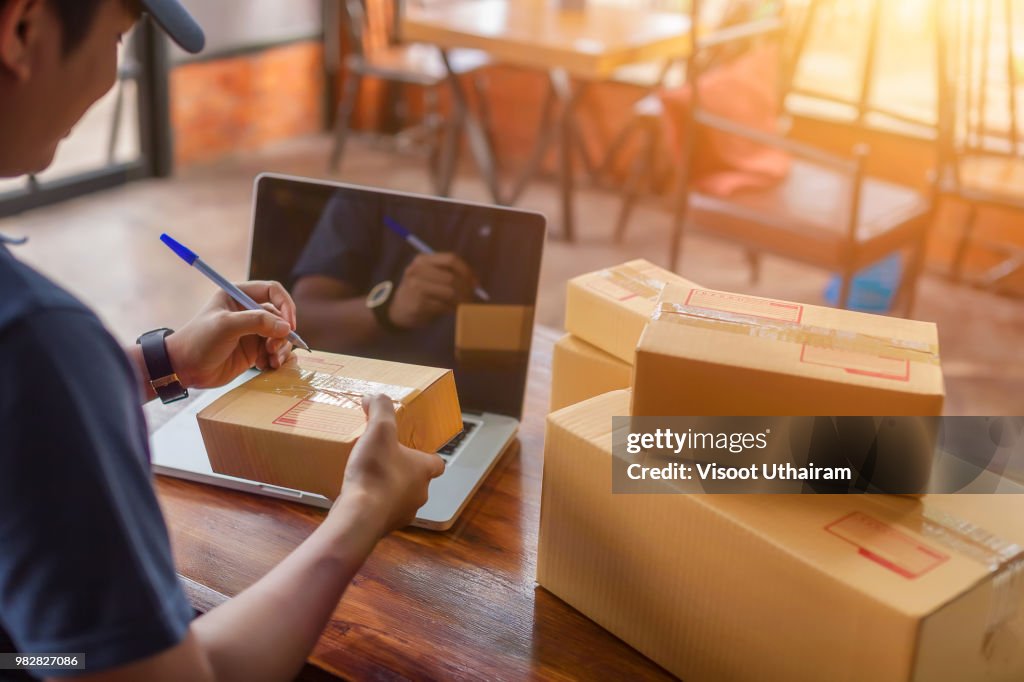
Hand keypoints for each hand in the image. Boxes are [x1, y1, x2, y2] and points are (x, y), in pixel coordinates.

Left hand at [166, 281, 297, 388]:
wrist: (185, 369)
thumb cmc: (200, 341)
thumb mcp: (226, 326)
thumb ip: (257, 322)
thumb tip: (286, 328)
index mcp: (238, 295)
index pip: (273, 291)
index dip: (285, 305)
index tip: (289, 325)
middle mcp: (248, 311)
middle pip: (280, 316)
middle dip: (282, 333)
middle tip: (272, 348)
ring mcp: (252, 331)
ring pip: (281, 336)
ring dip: (281, 349)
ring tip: (271, 361)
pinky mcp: (253, 350)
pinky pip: (275, 351)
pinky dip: (275, 359)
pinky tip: (265, 366)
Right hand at [332, 394, 445, 537]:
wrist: (360, 515)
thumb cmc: (376, 471)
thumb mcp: (379, 430)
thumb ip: (381, 409)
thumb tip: (375, 396)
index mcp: (424, 470)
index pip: (437, 462)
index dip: (425, 455)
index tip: (410, 448)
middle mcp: (420, 494)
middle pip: (417, 480)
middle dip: (402, 471)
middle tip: (382, 459)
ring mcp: (403, 513)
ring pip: (400, 498)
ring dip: (387, 489)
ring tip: (367, 477)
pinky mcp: (385, 527)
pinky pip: (382, 512)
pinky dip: (373, 504)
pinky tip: (358, 495)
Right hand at [388, 253, 475, 328]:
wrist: (396, 309)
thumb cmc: (419, 291)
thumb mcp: (428, 275)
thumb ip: (447, 272)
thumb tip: (474, 280)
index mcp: (422, 260)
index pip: (450, 259)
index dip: (466, 270)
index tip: (475, 282)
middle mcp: (417, 271)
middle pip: (451, 277)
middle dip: (466, 289)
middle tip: (471, 296)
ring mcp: (416, 287)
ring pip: (450, 292)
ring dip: (461, 300)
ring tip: (463, 304)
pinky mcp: (419, 304)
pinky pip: (443, 306)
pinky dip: (452, 309)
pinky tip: (451, 310)